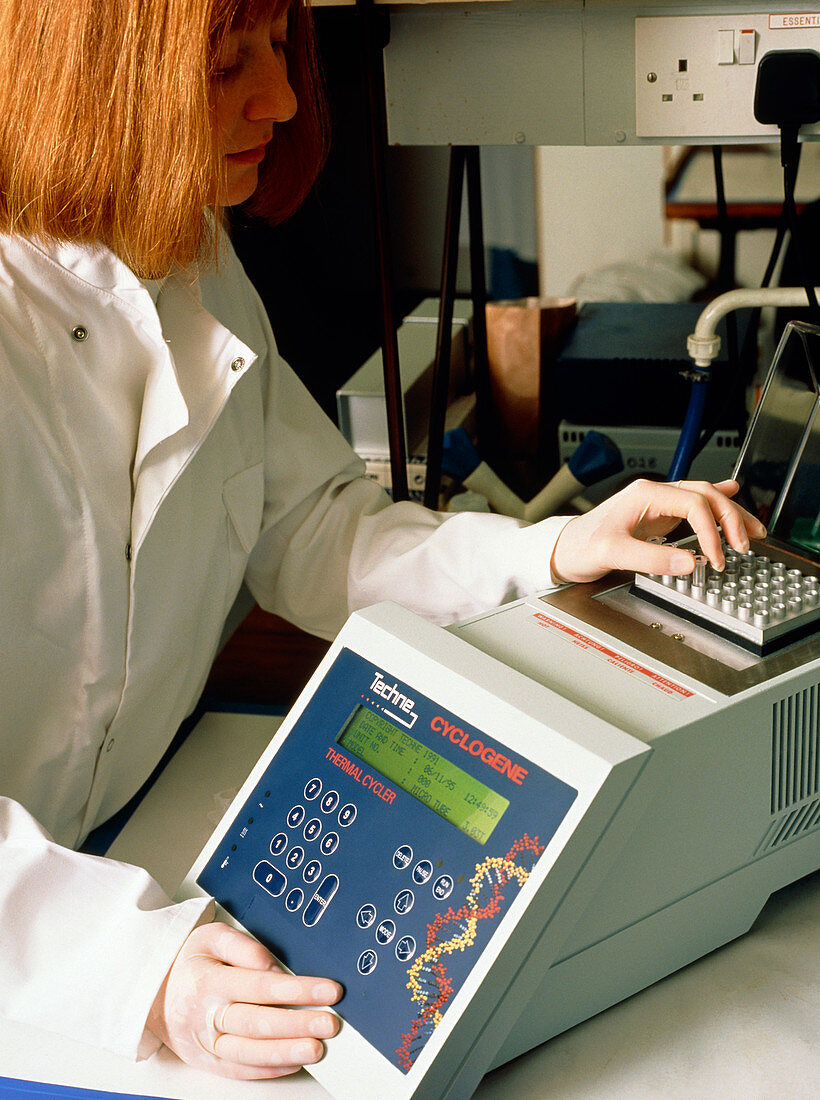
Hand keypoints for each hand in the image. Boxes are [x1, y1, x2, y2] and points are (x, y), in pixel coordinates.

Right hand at [146, 922, 341, 1079]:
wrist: (152, 991)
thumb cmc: (188, 962)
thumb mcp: (210, 937)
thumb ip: (243, 946)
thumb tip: (272, 966)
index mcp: (208, 981)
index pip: (260, 987)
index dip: (297, 990)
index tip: (328, 990)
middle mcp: (206, 1017)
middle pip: (258, 1024)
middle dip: (298, 1025)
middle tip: (330, 1022)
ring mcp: (205, 1044)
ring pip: (250, 1053)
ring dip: (287, 1052)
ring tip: (317, 1048)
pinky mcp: (207, 1062)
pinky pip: (240, 1071)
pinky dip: (268, 1069)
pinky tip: (294, 1062)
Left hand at [550, 478, 766, 584]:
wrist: (563, 549)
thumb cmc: (581, 547)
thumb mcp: (613, 554)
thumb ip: (651, 557)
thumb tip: (689, 561)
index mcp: (644, 495)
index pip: (693, 503)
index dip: (711, 530)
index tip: (715, 557)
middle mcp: (653, 494)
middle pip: (705, 494)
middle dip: (730, 518)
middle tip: (745, 544)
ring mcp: (656, 503)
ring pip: (704, 498)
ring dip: (730, 512)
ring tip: (753, 529)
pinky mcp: (657, 516)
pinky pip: (694, 505)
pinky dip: (716, 504)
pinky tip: (732, 494)